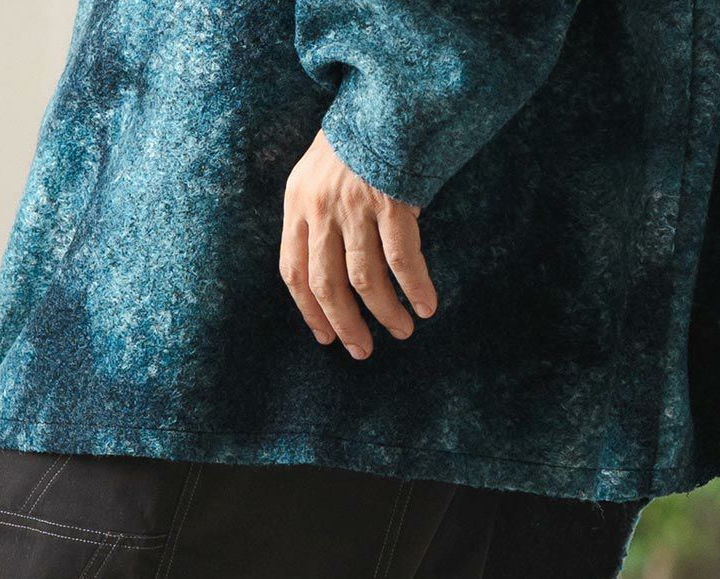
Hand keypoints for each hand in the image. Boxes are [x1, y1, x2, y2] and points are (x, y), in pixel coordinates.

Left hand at [280, 131, 437, 358]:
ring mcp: (354, 205)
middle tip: (362, 350)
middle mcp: (320, 207)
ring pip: (364, 278)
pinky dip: (414, 286)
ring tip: (401, 331)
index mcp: (297, 202)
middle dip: (345, 324)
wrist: (389, 86)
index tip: (325, 337)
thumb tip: (346, 268)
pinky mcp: (389, 200)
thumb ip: (324, 215)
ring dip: (383, 312)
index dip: (308, 310)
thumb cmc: (360, 134)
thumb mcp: (322, 170)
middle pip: (326, 284)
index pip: (293, 271)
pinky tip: (425, 306)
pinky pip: (401, 258)